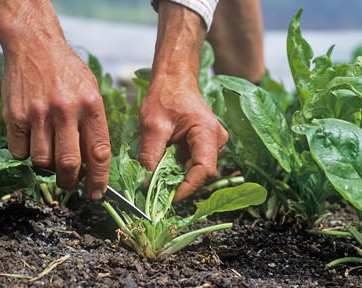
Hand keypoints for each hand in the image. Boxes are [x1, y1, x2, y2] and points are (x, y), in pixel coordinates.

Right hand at [1, 44, 110, 197]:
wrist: (35, 46)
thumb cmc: (68, 72)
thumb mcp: (92, 92)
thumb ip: (93, 125)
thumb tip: (93, 163)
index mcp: (91, 106)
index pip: (99, 153)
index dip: (99, 179)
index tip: (97, 193)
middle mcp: (66, 111)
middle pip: (69, 164)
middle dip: (71, 183)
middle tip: (71, 185)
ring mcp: (38, 114)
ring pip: (43, 162)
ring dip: (48, 168)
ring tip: (51, 157)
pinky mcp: (15, 116)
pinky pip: (20, 152)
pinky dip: (27, 155)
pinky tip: (33, 143)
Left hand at [139, 75, 227, 200]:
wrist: (173, 79)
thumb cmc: (164, 96)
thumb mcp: (152, 126)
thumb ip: (150, 156)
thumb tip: (146, 184)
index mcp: (207, 133)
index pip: (204, 170)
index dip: (187, 188)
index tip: (167, 197)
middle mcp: (216, 140)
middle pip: (200, 173)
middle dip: (179, 184)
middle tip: (156, 190)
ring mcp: (211, 143)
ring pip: (195, 170)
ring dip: (176, 176)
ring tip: (156, 176)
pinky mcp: (203, 144)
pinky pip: (192, 163)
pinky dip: (176, 168)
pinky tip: (162, 165)